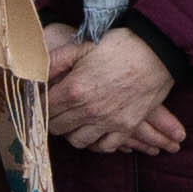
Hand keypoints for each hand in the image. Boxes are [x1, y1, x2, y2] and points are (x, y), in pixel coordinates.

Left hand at [46, 28, 184, 155]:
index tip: (43, 100)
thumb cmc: (119, 45)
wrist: (157, 51)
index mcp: (73, 89)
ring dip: (72, 132)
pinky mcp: (126, 126)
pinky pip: (104, 146)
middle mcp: (88, 110)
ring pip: (77, 140)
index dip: (40, 104)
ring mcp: (108, 121)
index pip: (44, 108)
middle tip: (57, 110)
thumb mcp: (82, 46)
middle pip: (57, 127)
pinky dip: (96, 142)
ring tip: (74, 121)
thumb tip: (36, 73)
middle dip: (53, 118)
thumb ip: (56, 60)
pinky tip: (95, 131)